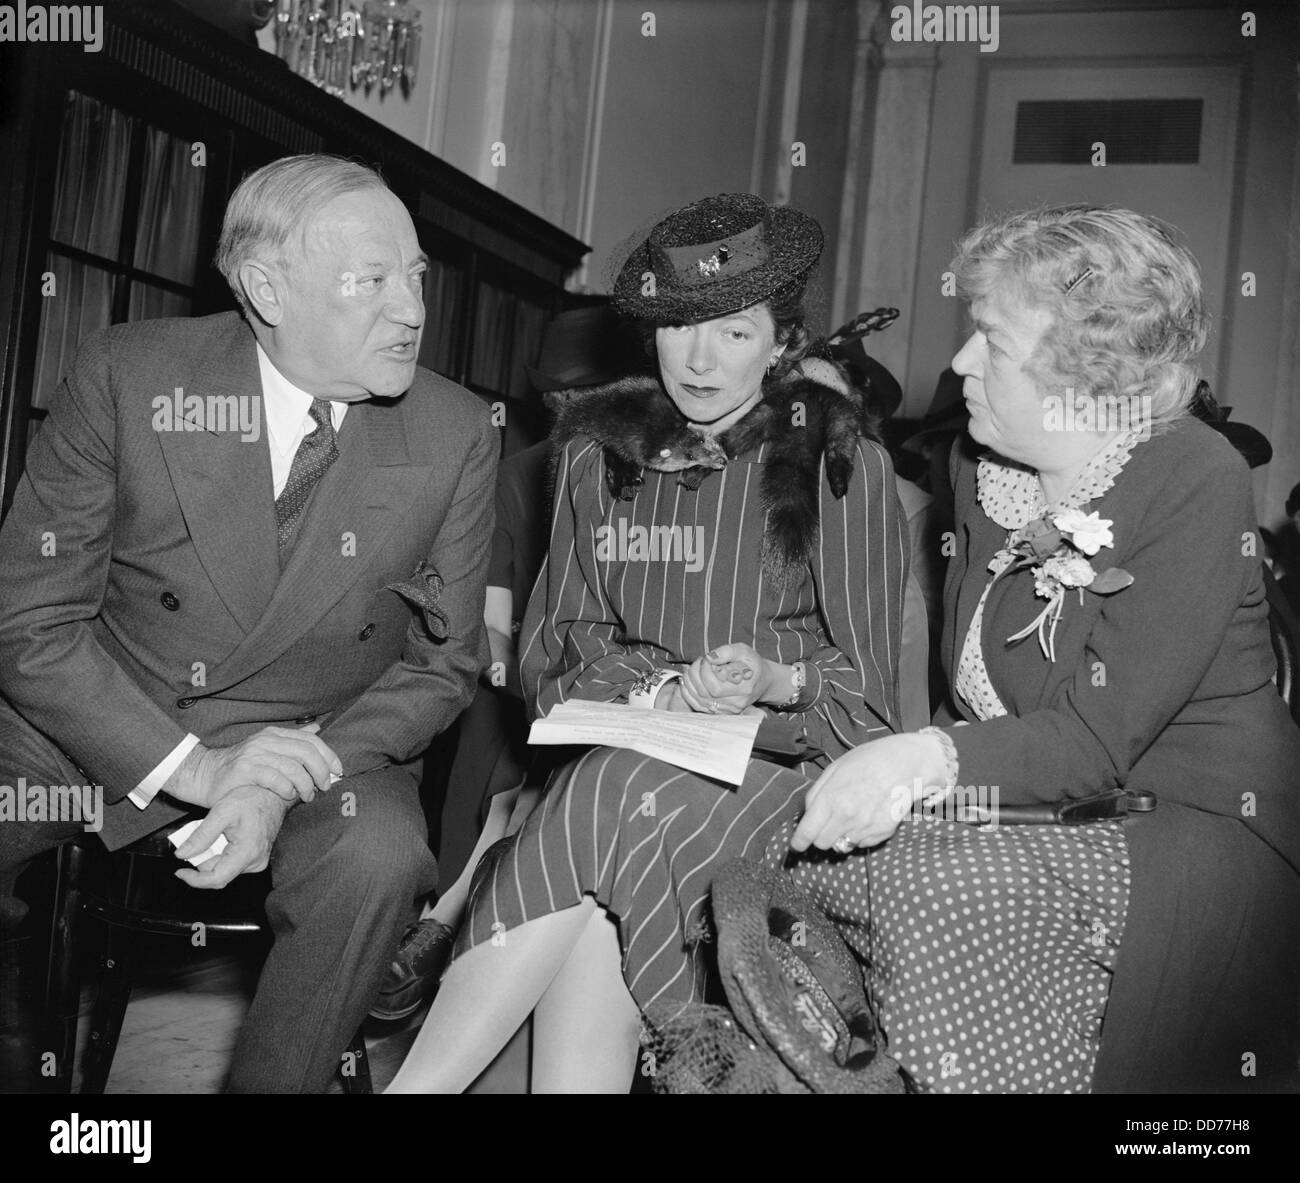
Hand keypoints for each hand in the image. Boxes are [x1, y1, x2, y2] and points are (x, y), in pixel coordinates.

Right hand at [165, 724, 341, 808]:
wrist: (204, 776)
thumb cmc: (240, 768)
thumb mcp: (267, 749)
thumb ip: (292, 741)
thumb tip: (317, 729)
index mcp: (274, 735)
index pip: (311, 740)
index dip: (329, 756)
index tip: (338, 771)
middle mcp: (265, 741)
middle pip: (306, 752)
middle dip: (321, 771)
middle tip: (325, 787)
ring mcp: (254, 754)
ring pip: (293, 767)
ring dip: (305, 785)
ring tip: (307, 796)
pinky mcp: (244, 771)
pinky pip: (275, 778)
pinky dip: (287, 788)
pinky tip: (288, 795)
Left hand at [174, 786, 290, 889]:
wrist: (273, 794)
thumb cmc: (252, 799)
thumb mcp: (221, 812)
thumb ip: (201, 836)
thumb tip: (181, 854)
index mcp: (248, 852)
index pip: (217, 879)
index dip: (195, 879)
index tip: (179, 872)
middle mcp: (255, 862)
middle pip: (218, 873)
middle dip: (203, 859)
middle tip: (198, 838)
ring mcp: (258, 861)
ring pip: (224, 868)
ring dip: (212, 855)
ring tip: (215, 832)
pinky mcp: (257, 858)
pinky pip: (232, 863)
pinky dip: (222, 853)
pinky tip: (224, 837)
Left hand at [678, 644, 770, 713]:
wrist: (761, 680)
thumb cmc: (751, 663)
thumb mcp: (743, 650)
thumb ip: (726, 651)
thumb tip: (709, 658)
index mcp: (744, 688)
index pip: (715, 686)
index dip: (705, 670)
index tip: (706, 658)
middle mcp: (737, 703)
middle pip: (705, 694)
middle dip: (695, 675)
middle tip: (698, 662)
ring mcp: (729, 710)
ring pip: (699, 700)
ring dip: (690, 683)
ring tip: (692, 669)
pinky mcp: (721, 712)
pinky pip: (698, 706)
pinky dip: (689, 692)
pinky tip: (688, 680)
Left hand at [790, 733, 947, 852]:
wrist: (906, 764)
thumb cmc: (868, 761)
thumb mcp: (834, 769)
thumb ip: (816, 794)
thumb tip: (807, 816)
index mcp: (831, 799)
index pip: (807, 832)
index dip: (798, 842)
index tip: (796, 844)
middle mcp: (847, 817)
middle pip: (822, 844)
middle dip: (819, 836)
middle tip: (825, 824)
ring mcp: (866, 827)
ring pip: (842, 846)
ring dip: (840, 836)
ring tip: (849, 816)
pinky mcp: (882, 833)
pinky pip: (861, 844)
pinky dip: (859, 835)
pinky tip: (866, 816)